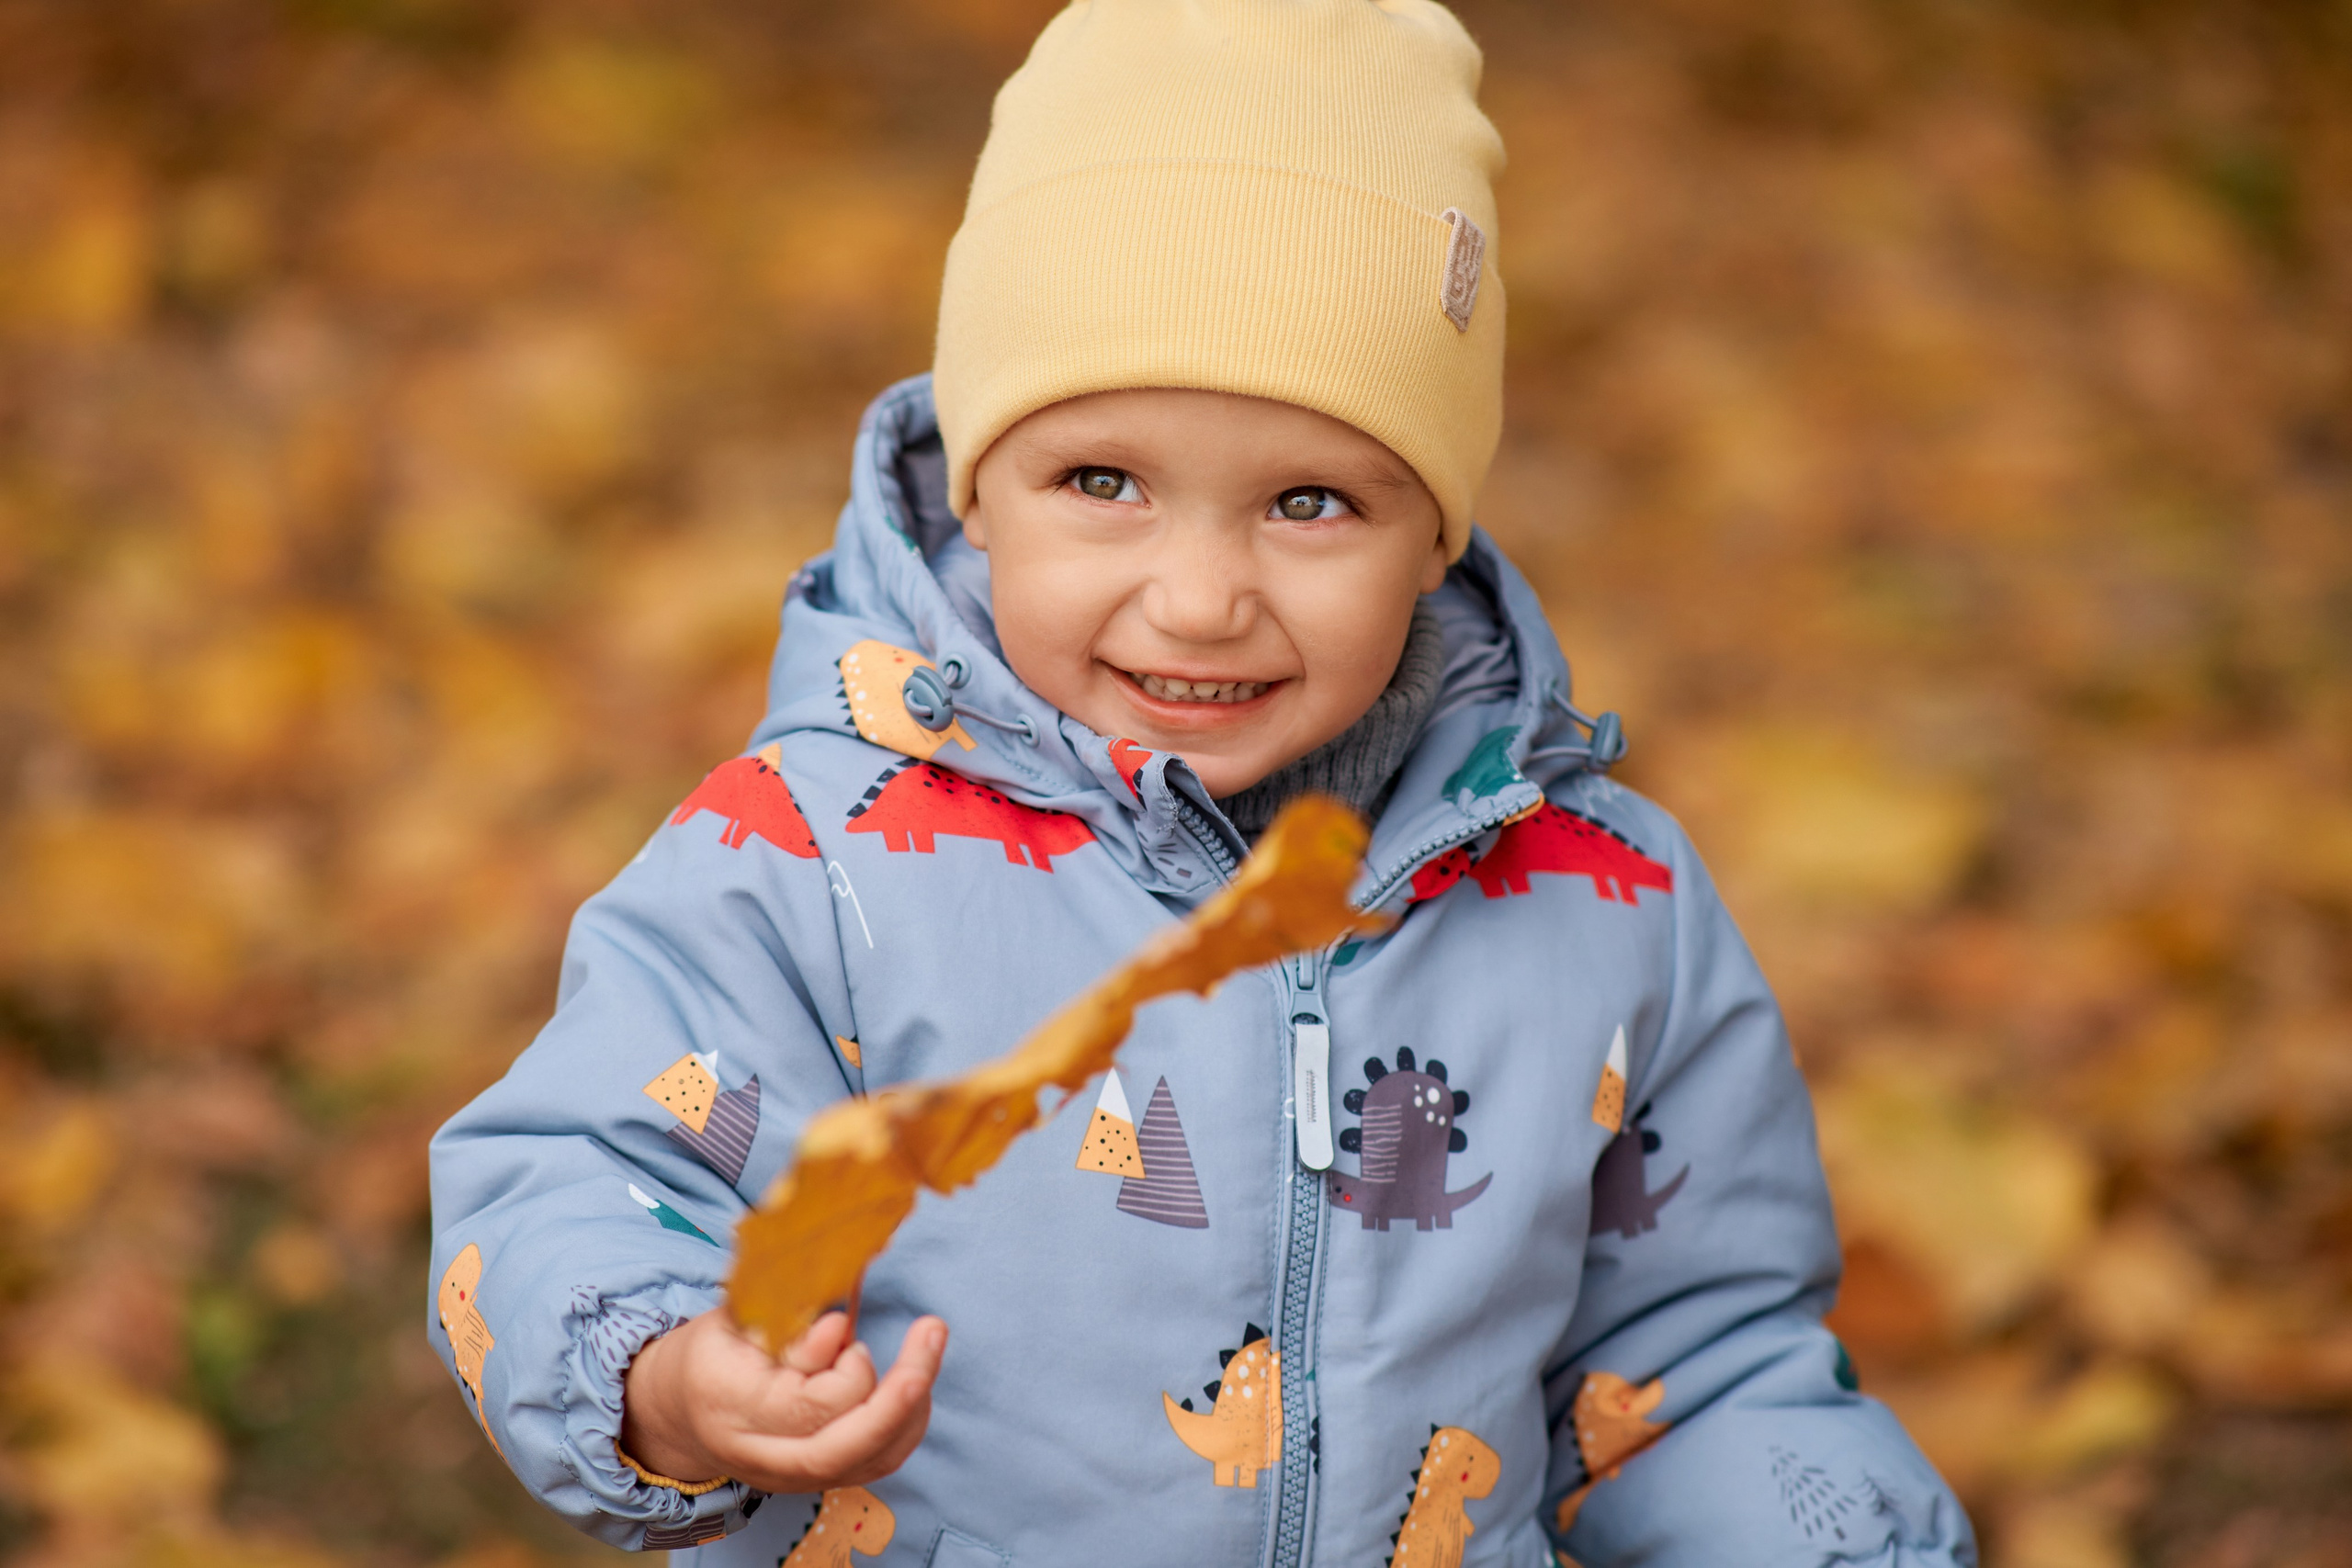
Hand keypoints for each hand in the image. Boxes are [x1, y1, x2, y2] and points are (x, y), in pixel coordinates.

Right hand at [619, 1307, 946, 1493]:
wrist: (681, 1414)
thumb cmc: (714, 1352)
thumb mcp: (732, 1320)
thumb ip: (784, 1322)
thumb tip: (840, 1329)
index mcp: (731, 1404)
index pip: (806, 1404)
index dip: (842, 1365)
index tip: (842, 1324)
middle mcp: (763, 1453)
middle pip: (845, 1446)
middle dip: (901, 1393)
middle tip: (932, 1328)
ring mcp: (791, 1476)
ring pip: (872, 1458)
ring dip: (914, 1402)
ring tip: (927, 1341)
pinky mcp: (817, 1480)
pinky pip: (880, 1461)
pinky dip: (909, 1420)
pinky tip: (916, 1379)